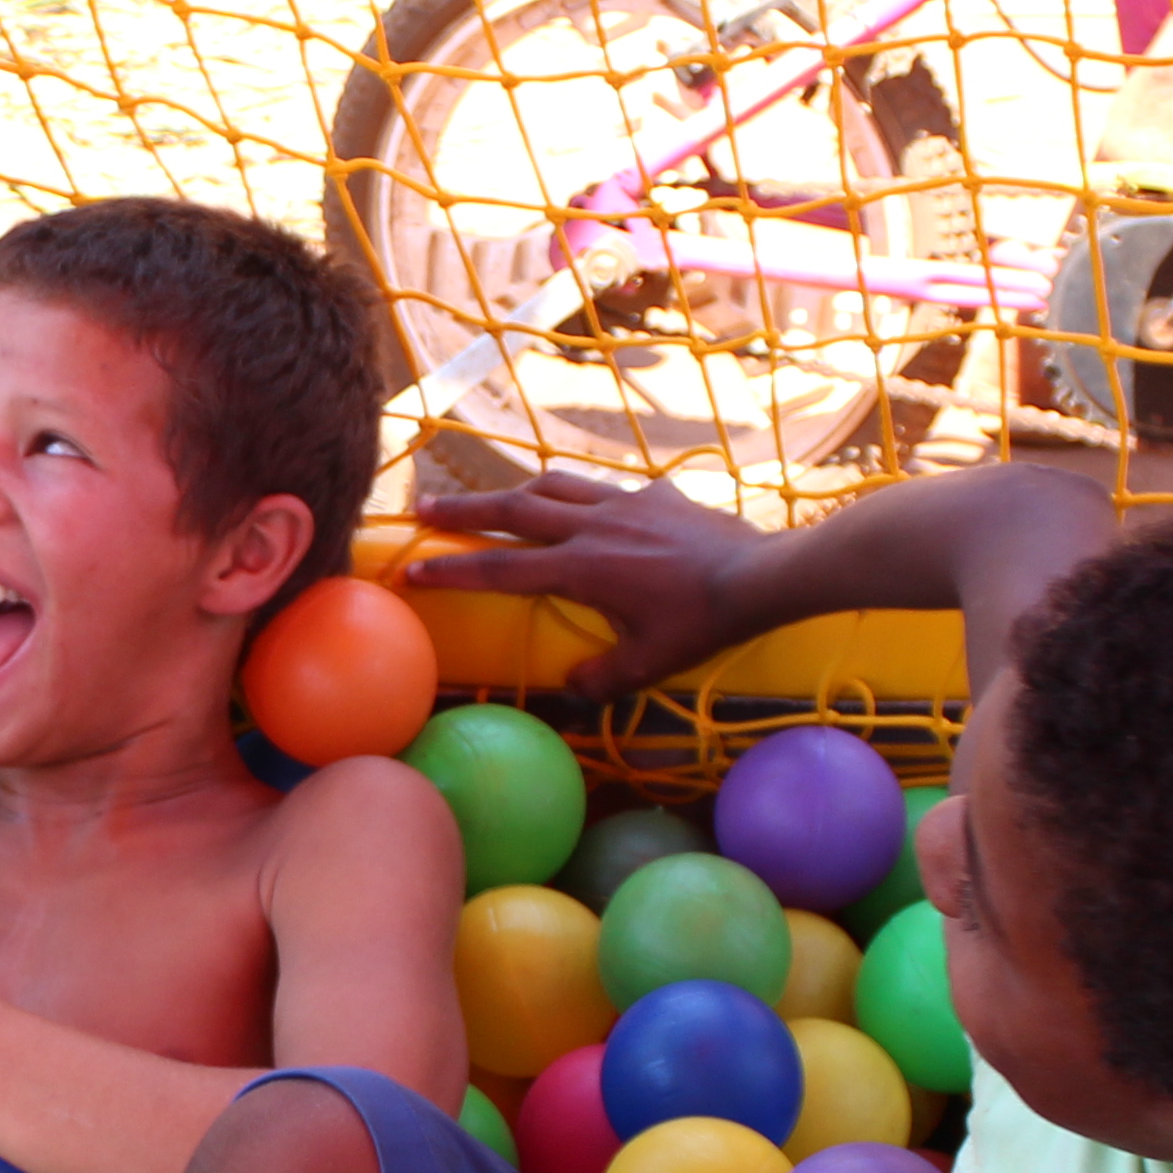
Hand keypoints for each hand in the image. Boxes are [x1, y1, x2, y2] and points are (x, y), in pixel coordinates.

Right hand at [400, 469, 759, 692]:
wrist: (761, 574)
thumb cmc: (703, 623)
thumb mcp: (647, 664)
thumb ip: (601, 678)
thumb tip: (571, 687)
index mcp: (580, 568)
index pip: (499, 568)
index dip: (450, 569)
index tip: (410, 568)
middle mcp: (592, 526)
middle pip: (511, 508)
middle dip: (462, 509)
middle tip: (422, 508)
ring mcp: (623, 503)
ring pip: (553, 485)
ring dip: (514, 491)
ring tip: (493, 499)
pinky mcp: (654, 495)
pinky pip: (602, 488)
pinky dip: (578, 494)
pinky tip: (585, 507)